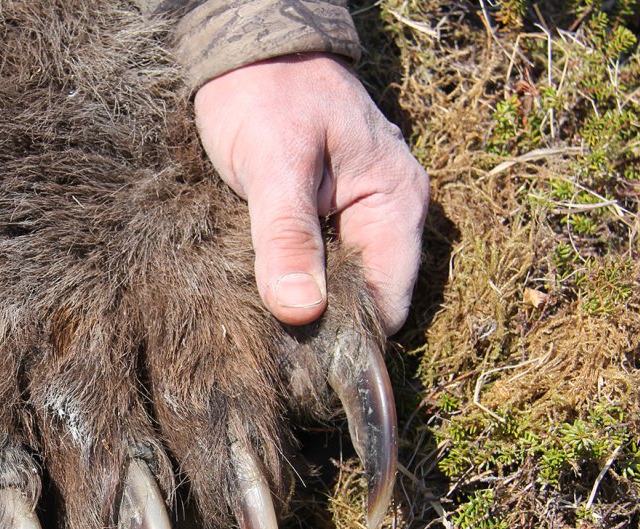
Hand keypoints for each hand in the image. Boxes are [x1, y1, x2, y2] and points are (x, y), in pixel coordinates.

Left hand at [194, 53, 428, 334]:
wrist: (244, 50)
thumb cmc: (265, 94)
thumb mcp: (274, 166)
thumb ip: (286, 237)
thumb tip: (300, 312)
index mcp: (395, 200)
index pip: (388, 299)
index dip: (350, 336)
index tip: (303, 366)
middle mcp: (386, 213)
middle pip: (366, 299)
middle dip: (324, 328)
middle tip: (273, 356)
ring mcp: (357, 215)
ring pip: (339, 286)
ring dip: (305, 308)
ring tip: (263, 332)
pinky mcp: (325, 215)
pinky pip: (317, 265)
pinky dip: (293, 282)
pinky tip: (261, 298)